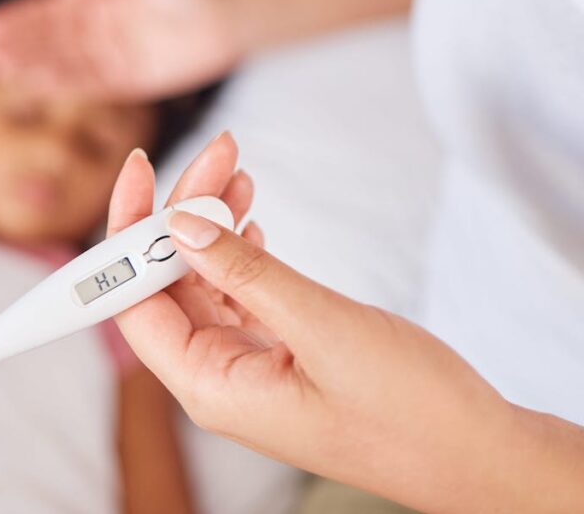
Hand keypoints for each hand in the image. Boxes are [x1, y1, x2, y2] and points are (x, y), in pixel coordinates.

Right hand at [0, 0, 241, 100]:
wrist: (224, 20)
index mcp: (93, 3)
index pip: (46, 14)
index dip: (15, 20)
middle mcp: (94, 33)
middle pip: (44, 42)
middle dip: (10, 46)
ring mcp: (106, 59)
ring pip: (57, 65)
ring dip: (25, 66)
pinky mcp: (124, 83)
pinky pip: (85, 86)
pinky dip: (58, 85)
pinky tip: (32, 83)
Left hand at [107, 133, 562, 513]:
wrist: (478, 455)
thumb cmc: (408, 412)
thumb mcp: (322, 327)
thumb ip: (246, 272)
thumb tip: (181, 223)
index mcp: (209, 387)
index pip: (135, 302)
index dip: (129, 234)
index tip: (142, 171)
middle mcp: (216, 377)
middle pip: (168, 282)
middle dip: (183, 212)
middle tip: (221, 152)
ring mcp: (246, 364)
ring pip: (204, 280)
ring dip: (213, 225)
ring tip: (236, 172)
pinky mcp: (277, 352)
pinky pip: (238, 292)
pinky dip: (240, 250)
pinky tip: (249, 218)